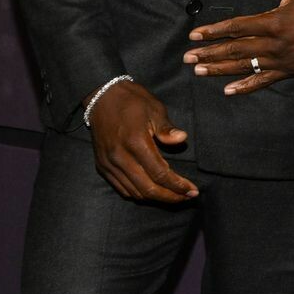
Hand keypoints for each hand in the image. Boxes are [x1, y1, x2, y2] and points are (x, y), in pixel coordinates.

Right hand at [85, 80, 197, 202]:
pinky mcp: (102, 166)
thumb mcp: (154, 109)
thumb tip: (182, 139)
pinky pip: (121, 188)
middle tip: (187, 197)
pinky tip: (152, 190)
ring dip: (155, 197)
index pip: (160, 173)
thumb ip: (166, 128)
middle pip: (148, 189)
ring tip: (173, 195)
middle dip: (170, 197)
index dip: (178, 185)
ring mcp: (108, 164)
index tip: (193, 190)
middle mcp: (120, 157)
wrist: (101, 96)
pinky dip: (138, 193)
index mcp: (135, 142)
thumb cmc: (132, 101)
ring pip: (134, 192)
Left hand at [184, 0, 293, 95]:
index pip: (236, 28)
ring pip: (245, 66)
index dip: (214, 31)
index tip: (195, 35)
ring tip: (199, 70)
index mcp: (274, 22)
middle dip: (209, 52)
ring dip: (220, 69)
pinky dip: (245, 86)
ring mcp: (281, 60)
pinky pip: (263, 80)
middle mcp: (275, 44)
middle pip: (235, 50)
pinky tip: (228, 90)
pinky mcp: (288, 70)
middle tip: (188, 57)